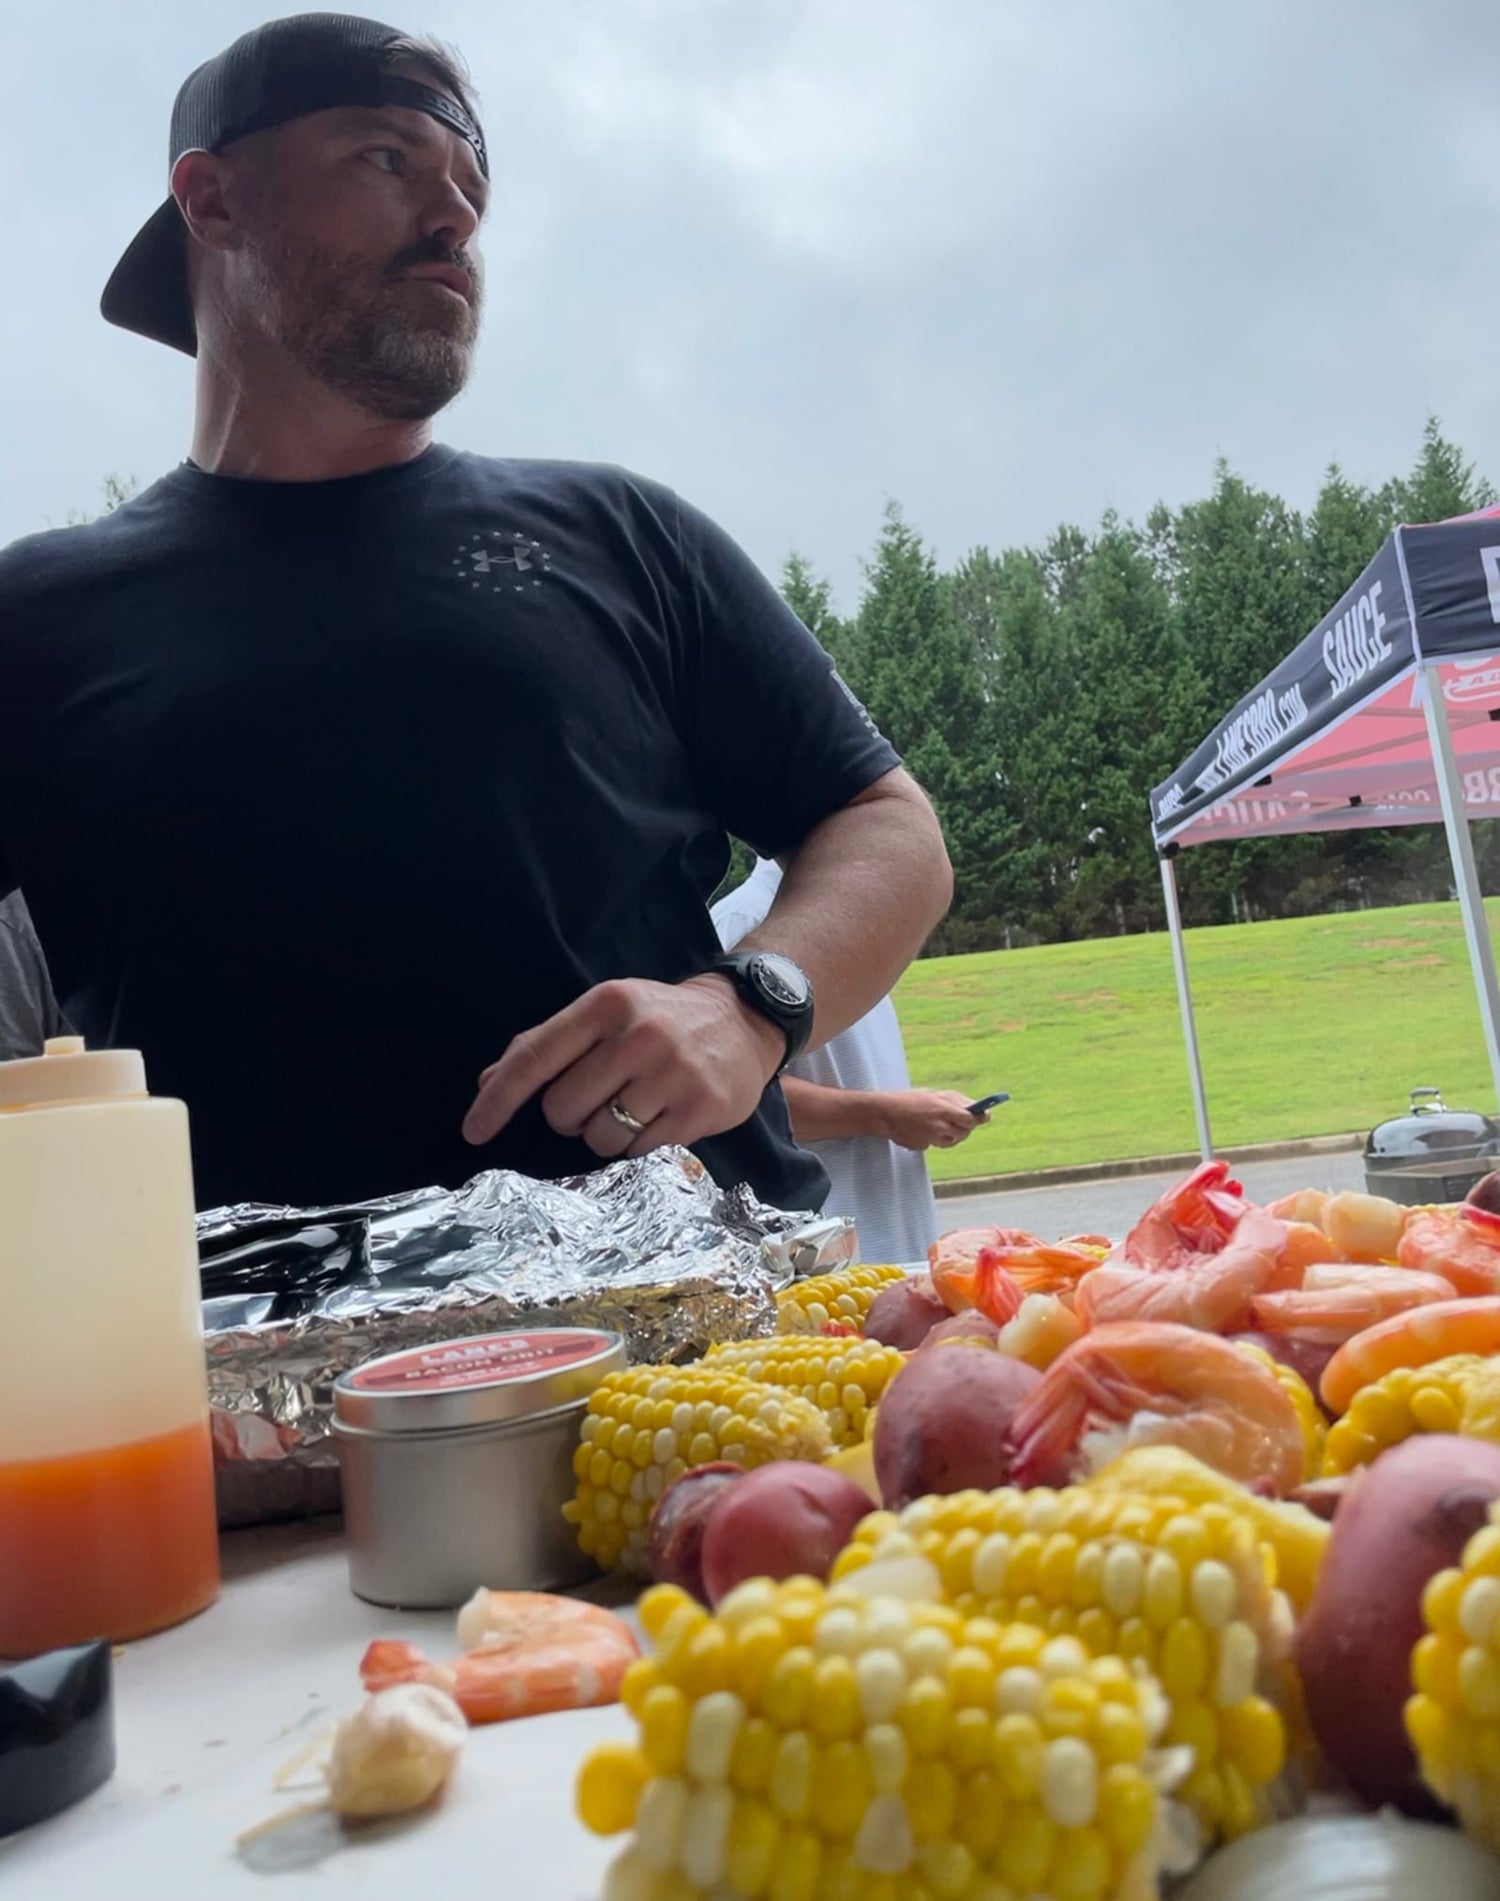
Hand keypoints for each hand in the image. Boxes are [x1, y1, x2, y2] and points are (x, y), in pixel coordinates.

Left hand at [462, 975, 785, 1160]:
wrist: (744, 1020)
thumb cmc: (659, 1019)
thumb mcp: (605, 1013)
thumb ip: (548, 1044)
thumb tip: (488, 1082)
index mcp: (606, 1005)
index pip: (535, 1058)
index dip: (498, 1100)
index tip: (473, 1131)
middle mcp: (638, 1036)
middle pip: (561, 1109)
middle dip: (568, 1116)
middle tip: (597, 1098)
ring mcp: (672, 1074)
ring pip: (599, 1137)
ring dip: (604, 1134)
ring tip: (632, 1107)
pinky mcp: (700, 1109)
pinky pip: (639, 1151)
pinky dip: (639, 1143)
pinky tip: (660, 1115)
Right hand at [882, 1090, 987, 1151]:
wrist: (883, 1113)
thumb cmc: (908, 1100)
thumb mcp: (933, 1094)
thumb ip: (954, 1101)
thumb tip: (974, 1106)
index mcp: (944, 1109)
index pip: (972, 1118)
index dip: (980, 1118)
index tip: (985, 1116)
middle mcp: (940, 1125)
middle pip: (965, 1132)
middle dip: (965, 1127)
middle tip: (958, 1120)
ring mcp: (932, 1138)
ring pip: (952, 1141)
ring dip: (951, 1134)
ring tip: (938, 1124)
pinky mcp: (924, 1146)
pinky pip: (936, 1144)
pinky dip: (934, 1139)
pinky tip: (923, 1130)